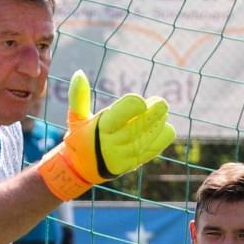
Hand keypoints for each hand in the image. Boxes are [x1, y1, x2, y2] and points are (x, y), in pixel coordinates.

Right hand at [37, 71, 174, 200]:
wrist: (81, 169)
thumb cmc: (81, 137)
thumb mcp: (77, 118)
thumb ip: (79, 96)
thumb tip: (79, 73)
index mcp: (99, 129)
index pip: (119, 115)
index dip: (133, 106)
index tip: (142, 101)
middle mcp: (111, 144)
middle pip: (136, 128)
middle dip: (152, 114)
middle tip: (162, 102)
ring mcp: (123, 156)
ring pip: (145, 139)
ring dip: (158, 125)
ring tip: (164, 113)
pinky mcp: (132, 164)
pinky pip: (151, 151)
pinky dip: (161, 139)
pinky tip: (165, 126)